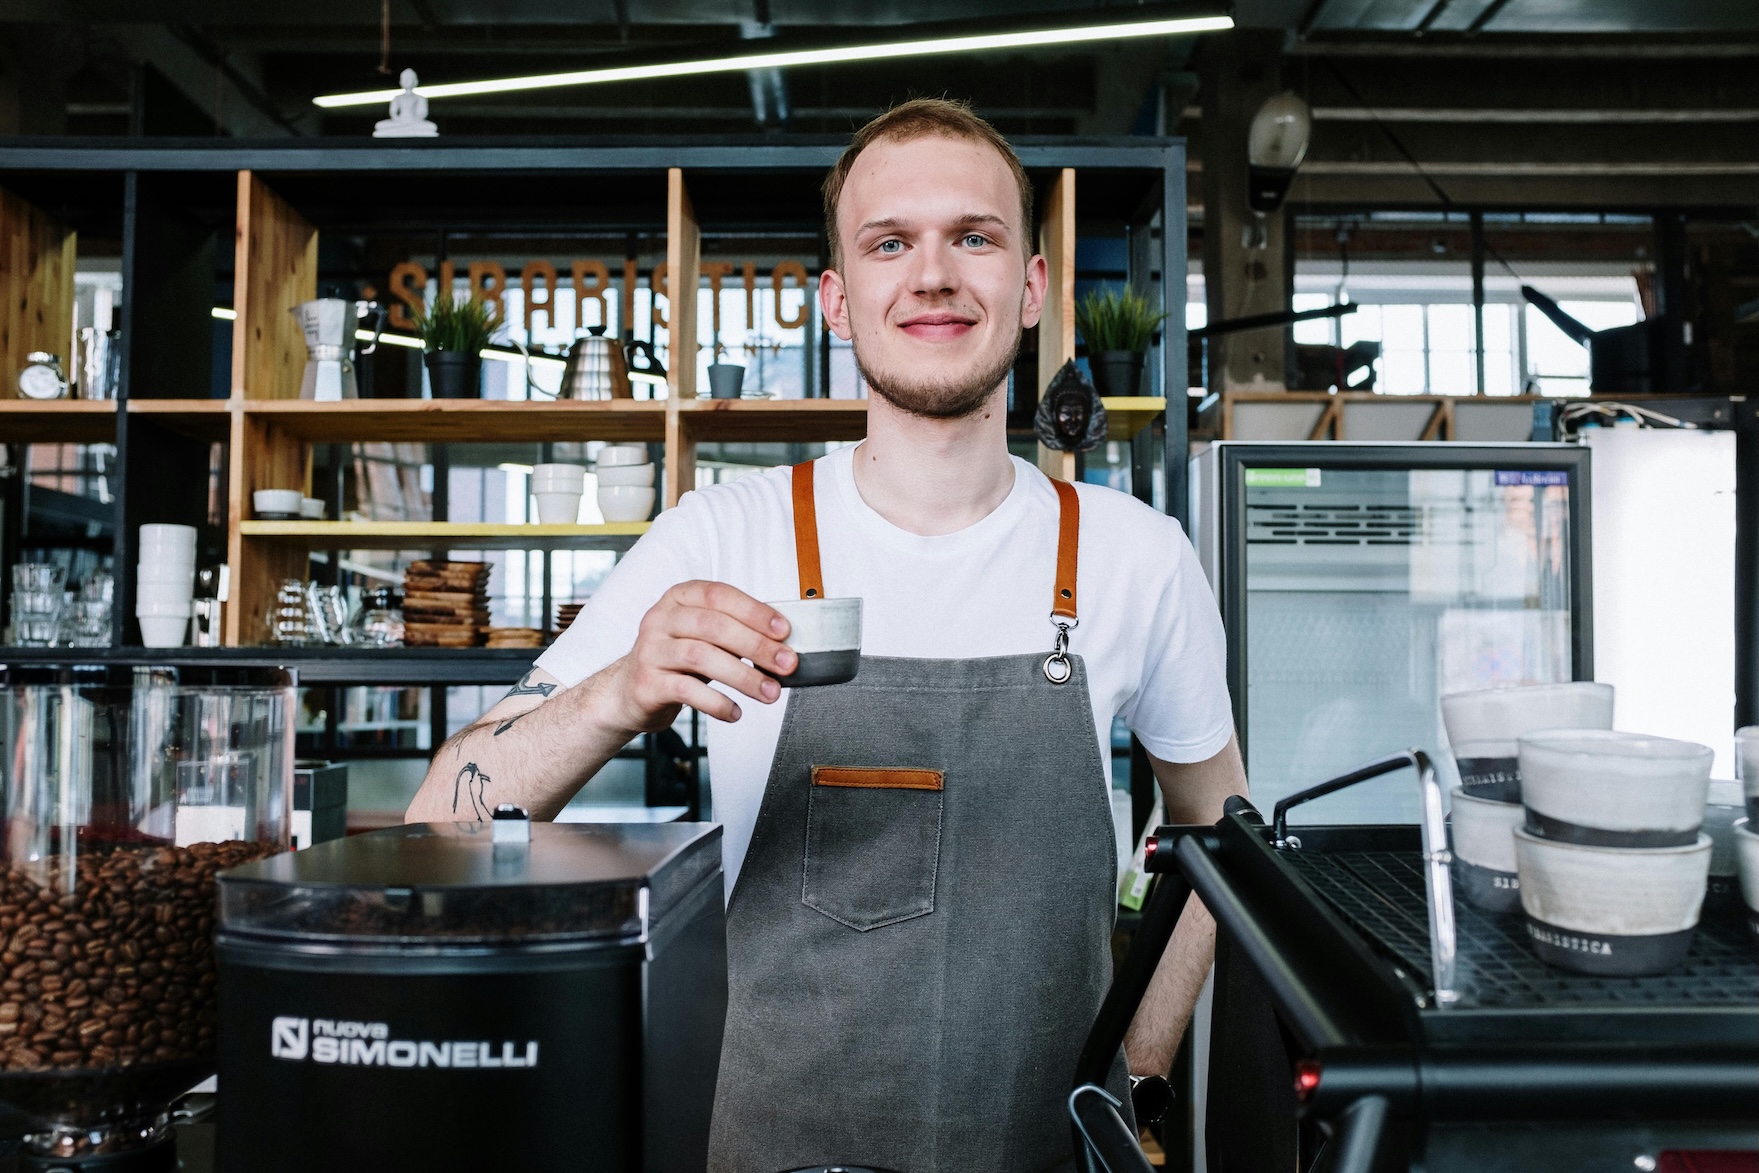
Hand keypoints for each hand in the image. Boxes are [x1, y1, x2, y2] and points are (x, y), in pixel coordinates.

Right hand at [600, 580, 795, 730]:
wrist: (629, 692)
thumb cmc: (676, 661)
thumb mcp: (702, 637)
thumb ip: (734, 633)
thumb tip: (781, 645)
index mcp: (679, 598)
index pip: (719, 595)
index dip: (754, 611)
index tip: (784, 630)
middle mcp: (660, 619)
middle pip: (713, 625)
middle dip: (756, 645)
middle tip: (786, 664)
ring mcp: (650, 650)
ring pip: (701, 656)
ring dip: (743, 676)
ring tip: (769, 692)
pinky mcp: (647, 683)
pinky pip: (686, 690)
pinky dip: (716, 702)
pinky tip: (735, 712)